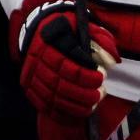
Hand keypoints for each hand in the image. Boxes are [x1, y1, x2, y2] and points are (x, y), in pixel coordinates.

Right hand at [16, 0, 118, 119]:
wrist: (39, 29)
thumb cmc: (69, 29)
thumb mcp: (86, 27)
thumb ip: (102, 41)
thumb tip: (111, 63)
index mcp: (51, 39)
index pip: (66, 62)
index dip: (84, 74)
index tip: (101, 77)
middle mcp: (37, 58)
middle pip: (58, 82)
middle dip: (82, 92)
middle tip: (100, 93)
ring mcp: (30, 74)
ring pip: (51, 96)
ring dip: (74, 104)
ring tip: (93, 103)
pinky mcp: (29, 87)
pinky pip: (43, 104)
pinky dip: (61, 112)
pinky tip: (78, 112)